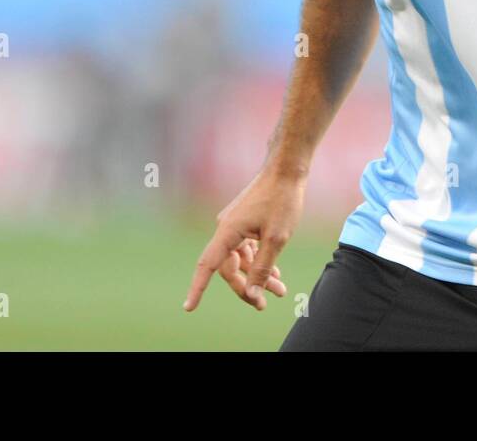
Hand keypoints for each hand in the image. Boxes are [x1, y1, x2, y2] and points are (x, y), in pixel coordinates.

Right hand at [182, 169, 303, 311]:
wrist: (287, 169)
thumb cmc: (282, 200)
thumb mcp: (276, 239)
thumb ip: (263, 268)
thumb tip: (252, 294)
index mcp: (228, 231)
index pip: (208, 266)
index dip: (197, 288)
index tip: (189, 307)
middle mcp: (226, 228)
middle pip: (229, 268)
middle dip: (247, 287)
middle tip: (263, 305)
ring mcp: (235, 225)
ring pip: (241, 259)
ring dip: (258, 275)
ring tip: (279, 290)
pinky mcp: (245, 222)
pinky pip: (247, 249)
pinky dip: (259, 261)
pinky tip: (275, 273)